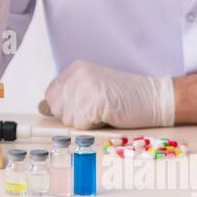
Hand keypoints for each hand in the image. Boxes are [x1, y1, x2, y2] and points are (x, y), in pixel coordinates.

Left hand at [39, 60, 174, 129]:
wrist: (154, 98)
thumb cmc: (125, 97)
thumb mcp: (90, 91)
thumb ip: (67, 97)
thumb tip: (42, 107)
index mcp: (74, 69)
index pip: (50, 96)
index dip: (66, 108)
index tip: (84, 107)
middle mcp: (77, 74)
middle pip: (56, 109)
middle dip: (74, 116)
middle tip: (97, 109)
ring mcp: (85, 87)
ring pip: (68, 120)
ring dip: (85, 122)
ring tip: (104, 111)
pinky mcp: (94, 101)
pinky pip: (81, 125)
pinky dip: (93, 126)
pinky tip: (107, 116)